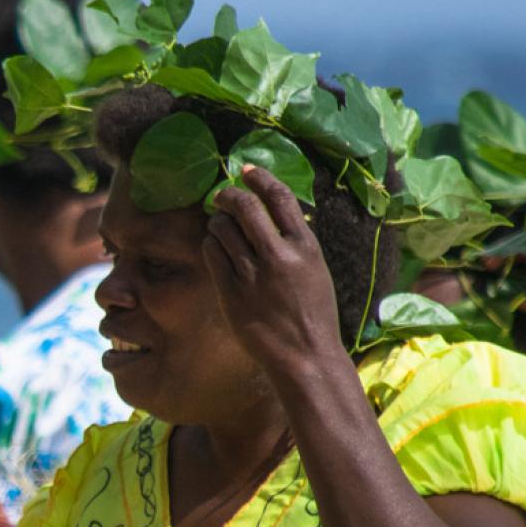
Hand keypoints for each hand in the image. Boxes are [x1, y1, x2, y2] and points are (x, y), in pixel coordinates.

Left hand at [201, 166, 355, 386]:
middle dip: (228, 195)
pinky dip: (210, 245)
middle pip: (245, 207)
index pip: (279, 197)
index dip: (260, 178)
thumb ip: (296, 241)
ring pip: (222, 229)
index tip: (246, 171)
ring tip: (219, 227)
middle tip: (221, 196)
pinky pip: (211, 254)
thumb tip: (273, 212)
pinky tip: (215, 249)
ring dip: (217, 222)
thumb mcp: (316, 270)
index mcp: (305, 246)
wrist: (305, 356)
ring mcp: (252, 275)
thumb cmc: (313, 314)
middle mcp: (278, 256)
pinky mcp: (231, 293)